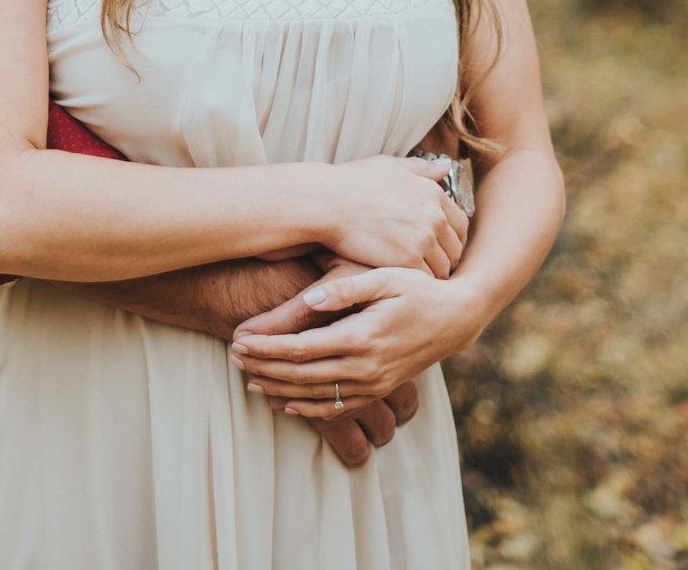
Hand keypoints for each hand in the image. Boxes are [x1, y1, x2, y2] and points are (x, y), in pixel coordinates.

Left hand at [234, 260, 422, 465]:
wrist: (454, 319)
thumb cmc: (417, 289)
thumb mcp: (384, 278)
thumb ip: (343, 290)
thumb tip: (307, 297)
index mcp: (362, 336)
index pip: (301, 348)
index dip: (267, 348)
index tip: (240, 341)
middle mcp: (366, 366)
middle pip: (301, 375)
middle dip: (264, 368)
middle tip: (233, 359)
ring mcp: (373, 383)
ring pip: (315, 395)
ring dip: (279, 389)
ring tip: (248, 380)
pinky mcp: (378, 390)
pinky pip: (337, 408)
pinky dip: (307, 409)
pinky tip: (284, 404)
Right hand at [315, 156, 468, 277]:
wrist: (327, 203)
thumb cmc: (352, 183)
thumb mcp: (390, 166)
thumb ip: (421, 169)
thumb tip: (446, 167)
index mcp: (433, 193)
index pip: (460, 224)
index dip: (453, 238)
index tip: (442, 247)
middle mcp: (435, 215)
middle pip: (455, 248)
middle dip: (446, 258)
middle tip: (431, 267)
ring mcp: (424, 238)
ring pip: (444, 267)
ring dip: (434, 274)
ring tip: (418, 278)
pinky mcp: (408, 260)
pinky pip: (427, 279)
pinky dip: (419, 283)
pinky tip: (407, 282)